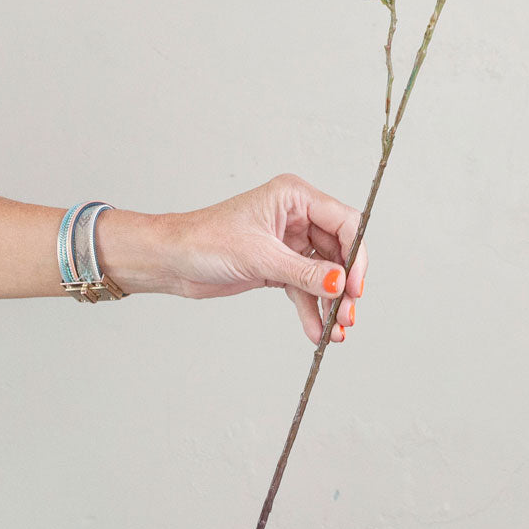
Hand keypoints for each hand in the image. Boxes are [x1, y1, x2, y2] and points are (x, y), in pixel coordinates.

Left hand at [151, 174, 367, 344]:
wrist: (173, 260)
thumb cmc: (205, 241)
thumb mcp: (259, 257)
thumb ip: (303, 272)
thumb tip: (339, 284)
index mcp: (294, 197)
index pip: (344, 221)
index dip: (355, 254)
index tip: (355, 286)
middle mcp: (296, 216)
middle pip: (339, 251)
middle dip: (344, 285)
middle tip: (348, 315)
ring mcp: (289, 242)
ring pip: (324, 274)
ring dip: (331, 303)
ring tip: (336, 331)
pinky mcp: (279, 265)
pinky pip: (305, 288)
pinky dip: (311, 309)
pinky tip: (316, 331)